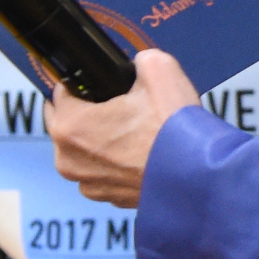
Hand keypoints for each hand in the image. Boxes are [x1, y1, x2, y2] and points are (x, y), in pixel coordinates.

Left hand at [49, 49, 200, 208]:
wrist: (197, 174)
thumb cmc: (174, 129)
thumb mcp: (158, 68)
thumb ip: (138, 59)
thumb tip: (137, 65)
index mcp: (70, 126)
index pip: (61, 92)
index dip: (85, 83)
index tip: (103, 83)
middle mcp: (69, 159)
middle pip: (69, 124)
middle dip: (89, 113)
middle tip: (123, 106)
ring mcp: (88, 183)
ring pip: (86, 150)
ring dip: (102, 140)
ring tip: (137, 130)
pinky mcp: (108, 198)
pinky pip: (104, 171)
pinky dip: (117, 162)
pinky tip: (142, 152)